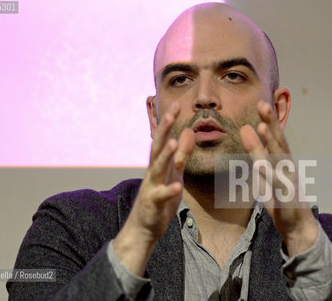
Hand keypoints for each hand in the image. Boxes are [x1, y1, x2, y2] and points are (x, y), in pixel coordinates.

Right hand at [113, 102, 193, 274]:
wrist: (144, 227)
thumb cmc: (160, 198)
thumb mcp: (174, 173)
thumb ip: (181, 154)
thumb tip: (188, 131)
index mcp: (160, 162)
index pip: (165, 137)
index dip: (170, 121)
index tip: (179, 103)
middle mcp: (154, 171)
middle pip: (158, 146)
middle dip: (164, 129)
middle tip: (171, 112)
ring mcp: (152, 186)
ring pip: (157, 168)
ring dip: (164, 155)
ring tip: (171, 142)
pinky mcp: (153, 203)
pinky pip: (161, 196)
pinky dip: (168, 191)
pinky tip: (176, 187)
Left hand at [240, 101, 317, 255]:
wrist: (298, 228)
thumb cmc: (282, 200)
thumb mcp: (266, 176)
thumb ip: (258, 156)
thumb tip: (248, 134)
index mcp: (283, 162)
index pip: (276, 138)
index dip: (269, 121)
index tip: (261, 103)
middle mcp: (288, 168)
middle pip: (279, 142)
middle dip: (271, 123)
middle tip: (263, 104)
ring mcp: (289, 181)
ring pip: (278, 158)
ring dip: (270, 141)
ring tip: (261, 125)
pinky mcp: (287, 197)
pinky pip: (276, 183)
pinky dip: (268, 172)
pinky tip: (259, 163)